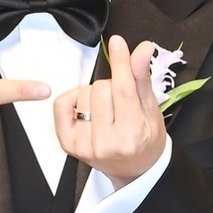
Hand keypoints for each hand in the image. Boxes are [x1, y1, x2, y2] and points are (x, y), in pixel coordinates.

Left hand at [54, 35, 165, 189]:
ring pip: (83, 94)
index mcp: (132, 134)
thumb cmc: (145, 139)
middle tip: (120, 99)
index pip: (122, 90)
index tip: (117, 43)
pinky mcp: (68, 144)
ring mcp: (85, 145)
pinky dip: (73, 98)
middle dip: (111, 85)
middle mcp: (107, 143)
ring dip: (94, 94)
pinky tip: (86, 108)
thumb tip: (143, 49)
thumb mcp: (151, 108)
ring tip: (107, 108)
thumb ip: (142, 77)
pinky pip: (62, 104)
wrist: (135, 169)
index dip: (120, 63)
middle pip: (101, 89)